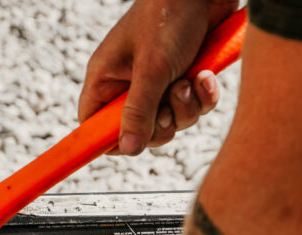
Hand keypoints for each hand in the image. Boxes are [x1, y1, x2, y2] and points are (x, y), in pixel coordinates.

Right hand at [78, 0, 236, 154]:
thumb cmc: (169, 18)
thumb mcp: (152, 69)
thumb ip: (139, 111)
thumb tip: (128, 149)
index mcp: (107, 77)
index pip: (94, 123)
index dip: (110, 139)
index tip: (134, 143)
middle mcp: (129, 83)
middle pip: (140, 131)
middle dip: (164, 123)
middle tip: (172, 99)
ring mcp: (159, 83)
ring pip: (173, 122)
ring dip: (188, 106)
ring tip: (192, 78)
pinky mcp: (185, 79)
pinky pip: (195, 107)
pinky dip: (204, 96)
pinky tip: (207, 75)